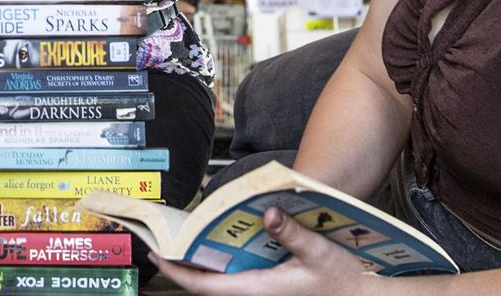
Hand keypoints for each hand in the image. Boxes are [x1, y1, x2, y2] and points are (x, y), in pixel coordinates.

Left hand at [151, 207, 372, 295]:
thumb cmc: (342, 278)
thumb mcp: (318, 250)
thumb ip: (291, 232)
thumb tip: (266, 213)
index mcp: (259, 289)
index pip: (206, 285)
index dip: (178, 270)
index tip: (157, 254)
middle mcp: (255, 293)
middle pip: (206, 283)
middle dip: (181, 264)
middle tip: (160, 239)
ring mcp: (260, 291)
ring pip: (219, 280)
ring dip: (199, 261)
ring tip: (181, 236)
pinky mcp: (267, 286)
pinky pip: (234, 276)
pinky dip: (219, 260)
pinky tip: (216, 241)